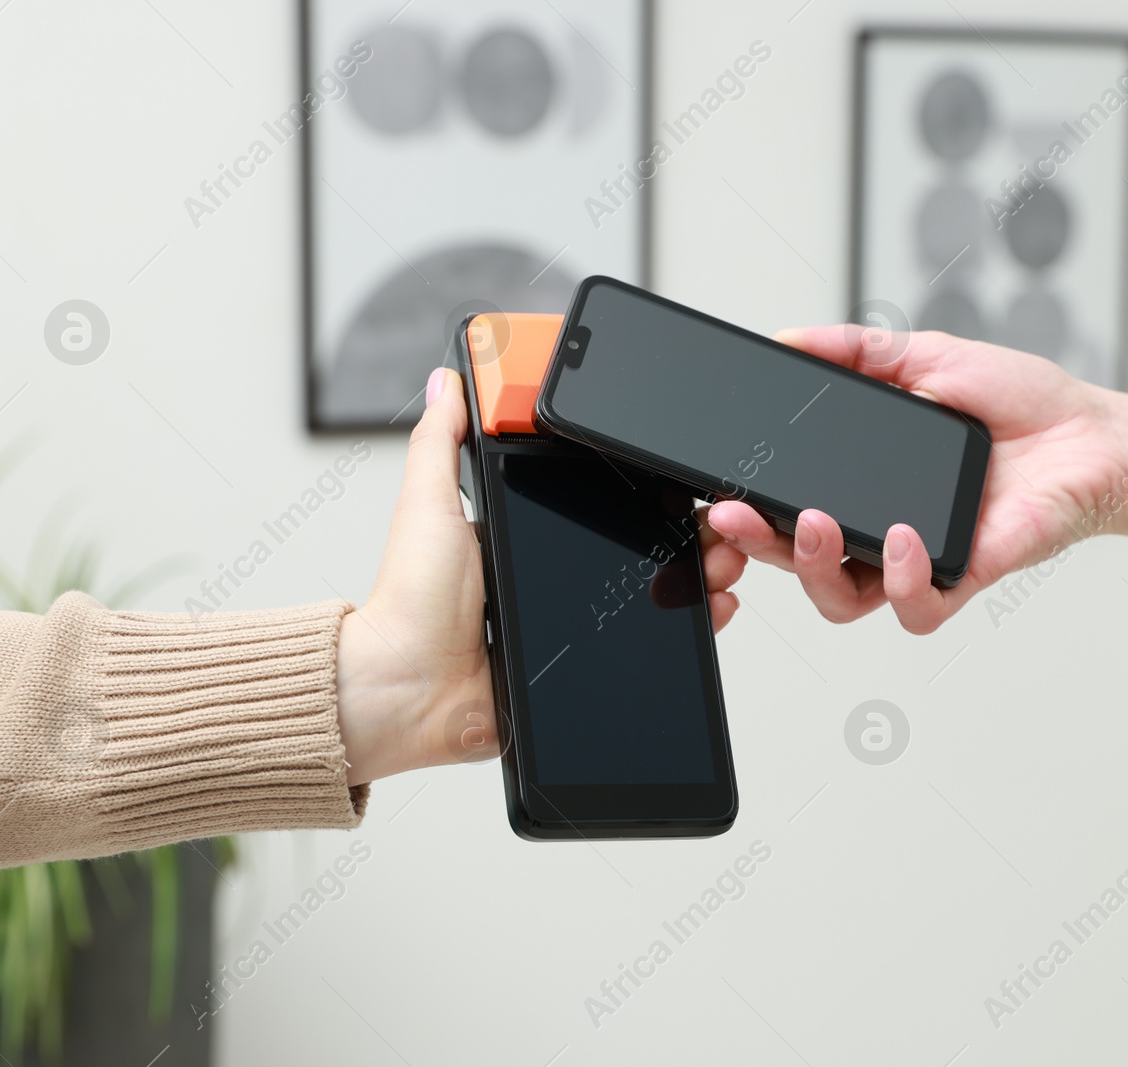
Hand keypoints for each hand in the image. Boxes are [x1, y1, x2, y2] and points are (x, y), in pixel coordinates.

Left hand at [335, 367, 748, 783]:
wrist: (406, 689)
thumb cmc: (408, 602)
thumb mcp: (427, 506)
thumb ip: (439, 445)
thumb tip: (447, 382)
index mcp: (519, 532)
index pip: (596, 499)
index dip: (642, 486)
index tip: (676, 474)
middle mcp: (548, 574)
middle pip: (637, 542)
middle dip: (686, 528)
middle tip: (715, 518)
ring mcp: (568, 620)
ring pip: (653, 590)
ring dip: (698, 572)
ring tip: (721, 560)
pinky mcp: (578, 664)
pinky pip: (645, 641)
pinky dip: (687, 625)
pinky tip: (709, 609)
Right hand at [708, 326, 1127, 634]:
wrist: (1093, 433)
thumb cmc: (1019, 402)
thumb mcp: (925, 356)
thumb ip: (855, 350)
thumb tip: (787, 339)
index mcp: (859, 483)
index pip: (782, 506)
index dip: (742, 513)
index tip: (716, 493)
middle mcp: (877, 529)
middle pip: (793, 560)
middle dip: (754, 542)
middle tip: (736, 514)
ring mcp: (916, 561)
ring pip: (839, 599)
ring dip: (813, 567)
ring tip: (813, 524)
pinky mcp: (962, 579)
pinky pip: (915, 607)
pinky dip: (901, 581)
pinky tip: (901, 540)